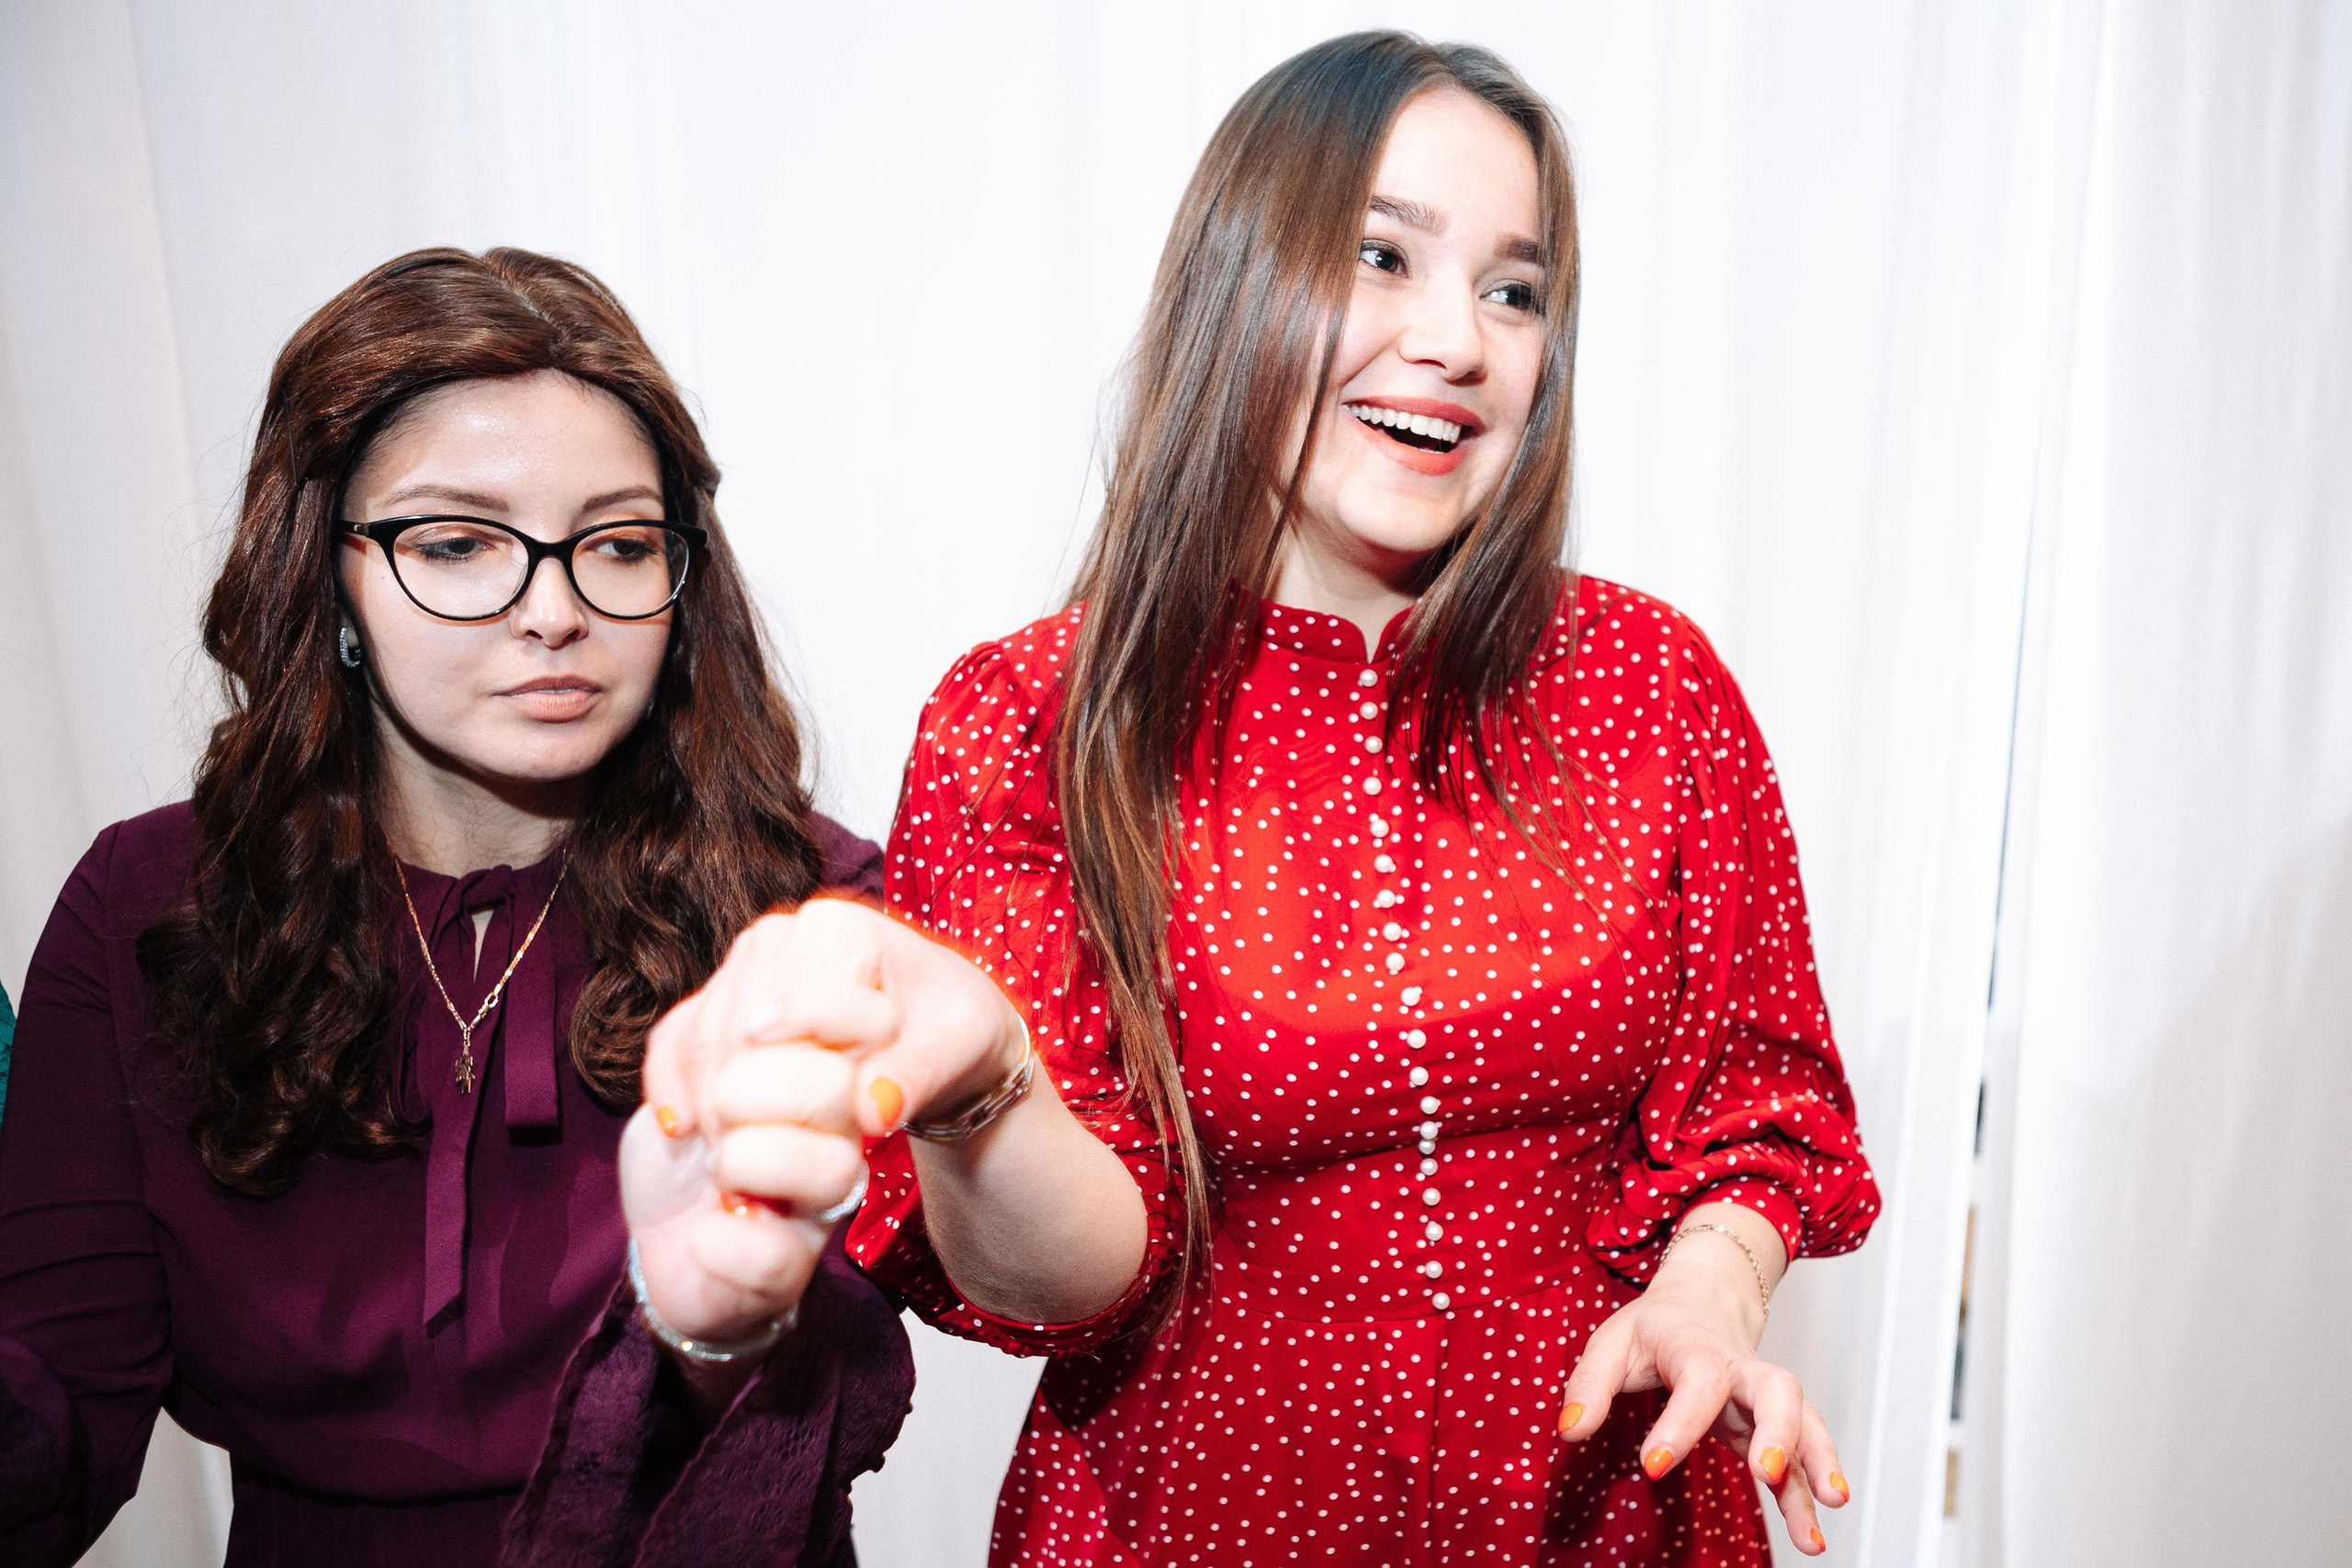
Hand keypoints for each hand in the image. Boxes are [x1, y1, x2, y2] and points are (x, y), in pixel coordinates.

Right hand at [628, 899, 1023, 1345]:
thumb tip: (870, 1110)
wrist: (931, 1025)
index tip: (840, 1133)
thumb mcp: (959, 1047)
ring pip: (703, 1040)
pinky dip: (673, 1085)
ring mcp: (744, 963)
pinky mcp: (719, 995)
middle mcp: (782, 933)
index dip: (817, 1079)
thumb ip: (917, 1074)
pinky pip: (675, 1039)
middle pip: (740, 1030)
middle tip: (770, 1168)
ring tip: (737, 1165)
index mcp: (842, 928)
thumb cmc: (951, 1028)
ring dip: (714, 1108)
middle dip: (753, 1105)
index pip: (806, 1009)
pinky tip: (680, 1132)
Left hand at [1556, 1228, 1849, 1555]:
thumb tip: (1569, 1432)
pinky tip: (1812, 1533)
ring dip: (1814, 1467)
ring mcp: (1763, 1398)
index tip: (1654, 1465)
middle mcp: (1742, 1370)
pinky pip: (1799, 1456)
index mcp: (1697, 1346)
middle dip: (1779, 1431)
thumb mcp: (1611, 1341)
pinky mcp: (1771, 1426)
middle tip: (1766, 1473)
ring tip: (1822, 1518)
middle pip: (1778, 1388)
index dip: (1679, 1424)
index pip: (1698, 1380)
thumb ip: (1589, 1385)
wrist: (1703, 1300)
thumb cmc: (1655, 1328)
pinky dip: (1808, 1492)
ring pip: (1804, 1422)